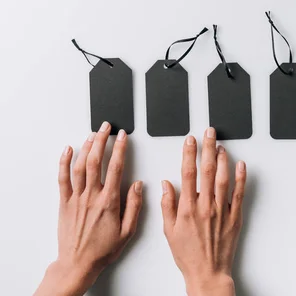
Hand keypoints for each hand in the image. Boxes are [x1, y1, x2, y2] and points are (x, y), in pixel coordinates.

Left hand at [34, 122, 142, 295]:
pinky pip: (62, 178)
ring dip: (86, 147)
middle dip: (102, 140)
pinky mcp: (64, 203)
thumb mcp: (128, 231)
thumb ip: (134, 206)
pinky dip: (64, 162)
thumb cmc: (102, 249)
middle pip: (96, 161)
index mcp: (109, 201)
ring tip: (93, 134)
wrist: (78, 263)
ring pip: (80, 166)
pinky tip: (68, 150)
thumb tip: (138, 185)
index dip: (120, 148)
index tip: (123, 137)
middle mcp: (91, 196)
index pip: (116, 167)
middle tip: (106, 127)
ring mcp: (76, 198)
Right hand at [161, 128, 246, 295]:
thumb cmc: (188, 254)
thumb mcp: (168, 231)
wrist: (208, 272)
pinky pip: (239, 194)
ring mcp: (222, 211)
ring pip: (223, 178)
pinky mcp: (235, 217)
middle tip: (208, 132)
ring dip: (222, 159)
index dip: (188, 153)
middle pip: (207, 170)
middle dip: (207, 148)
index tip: (190, 140)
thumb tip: (166, 184)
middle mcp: (205, 206)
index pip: (187, 173)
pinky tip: (240, 165)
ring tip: (221, 145)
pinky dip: (240, 178)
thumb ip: (167, 205)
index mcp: (187, 208)